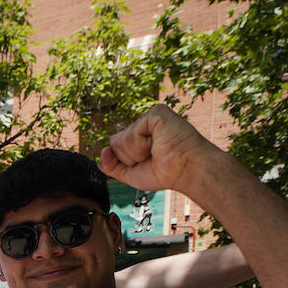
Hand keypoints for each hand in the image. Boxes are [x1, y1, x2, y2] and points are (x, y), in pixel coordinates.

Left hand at [99, 104, 218, 194]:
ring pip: (121, 139)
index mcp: (140, 136)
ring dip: (136, 153)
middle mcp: (144, 125)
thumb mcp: (132, 174)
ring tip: (158, 150)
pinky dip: (141, 145)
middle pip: (115, 142)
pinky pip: (131, 132)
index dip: (125, 161)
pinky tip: (158, 143)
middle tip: (154, 157)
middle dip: (130, 158)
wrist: (186, 171)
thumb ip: (113, 166)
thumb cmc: (166, 173)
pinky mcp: (156, 113)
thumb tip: (101, 154)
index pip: (115, 146)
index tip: (149, 163)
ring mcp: (150, 117)